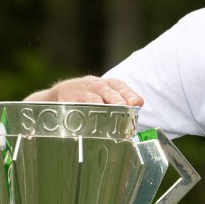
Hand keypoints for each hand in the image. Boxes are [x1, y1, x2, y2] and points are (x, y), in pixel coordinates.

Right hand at [25, 75, 143, 105]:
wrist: (65, 90)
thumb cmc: (94, 94)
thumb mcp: (109, 93)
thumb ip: (124, 98)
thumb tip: (139, 104)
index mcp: (112, 84)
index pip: (123, 88)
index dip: (130, 95)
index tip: (136, 103)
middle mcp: (100, 85)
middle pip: (111, 92)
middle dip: (118, 99)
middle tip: (124, 106)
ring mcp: (86, 92)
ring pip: (96, 99)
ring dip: (103, 106)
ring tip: (108, 113)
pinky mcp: (73, 99)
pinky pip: (80, 106)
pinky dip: (85, 112)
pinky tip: (90, 119)